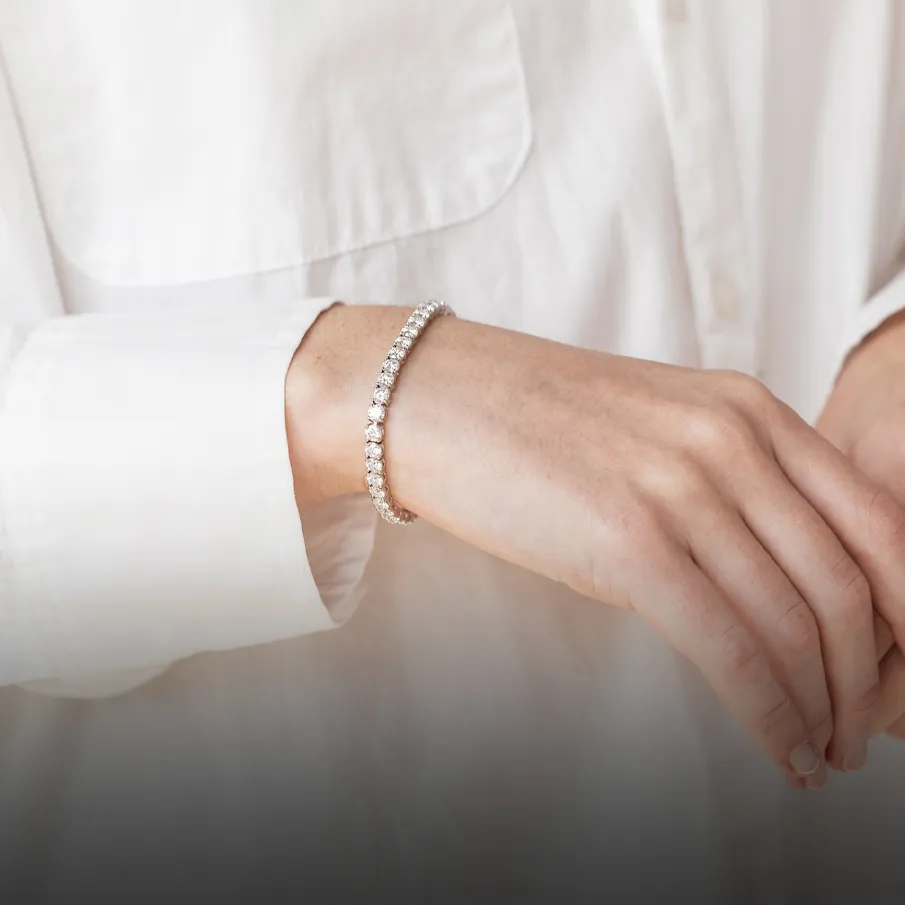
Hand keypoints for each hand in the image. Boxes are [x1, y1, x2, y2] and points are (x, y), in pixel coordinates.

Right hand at [289, 306, 904, 786]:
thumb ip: (729, 485)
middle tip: (860, 733)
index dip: (903, 613)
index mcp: (750, 410)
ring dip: (824, 707)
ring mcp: (682, 489)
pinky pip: (730, 647)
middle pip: (847, 584)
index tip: (893, 669)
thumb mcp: (658, 431)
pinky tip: (781, 753)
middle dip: (868, 680)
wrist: (439, 401)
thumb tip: (776, 581)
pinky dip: (768, 714)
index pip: (877, 522)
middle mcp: (733, 443)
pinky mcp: (629, 542)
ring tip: (821, 752)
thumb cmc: (535, 422)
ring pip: (796, 624)